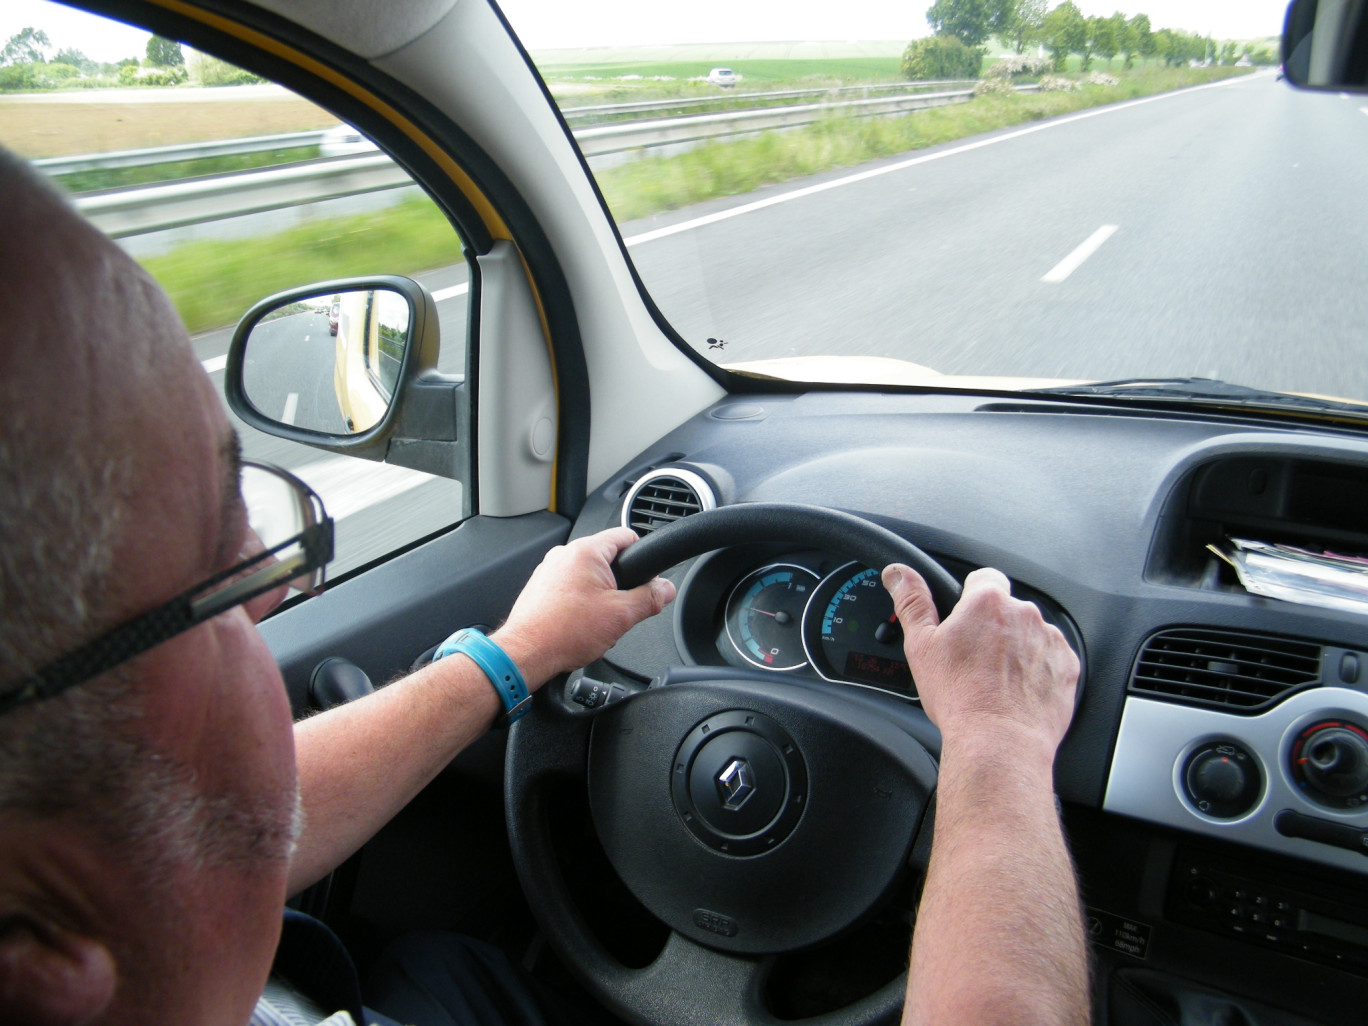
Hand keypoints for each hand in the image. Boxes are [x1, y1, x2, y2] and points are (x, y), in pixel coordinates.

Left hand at [494, 528, 674, 687]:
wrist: (526, 654)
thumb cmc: (563, 632)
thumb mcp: (621, 615)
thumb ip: (650, 598)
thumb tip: (665, 589)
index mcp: (585, 552)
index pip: (626, 536)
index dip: (643, 555)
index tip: (648, 574)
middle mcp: (564, 555)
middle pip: (607, 559)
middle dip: (620, 584)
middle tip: (620, 609)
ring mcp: (549, 570)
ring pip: (589, 577)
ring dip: (600, 596)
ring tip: (596, 622)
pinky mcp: (541, 587)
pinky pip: (571, 588)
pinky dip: (580, 604)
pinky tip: (579, 625)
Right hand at [882, 565, 1078, 759]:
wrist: (999, 742)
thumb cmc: (961, 698)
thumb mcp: (921, 646)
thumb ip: (912, 602)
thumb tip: (899, 574)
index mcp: (987, 602)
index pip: (984, 578)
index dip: (972, 597)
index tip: (966, 620)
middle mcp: (1024, 614)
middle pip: (1007, 609)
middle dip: (993, 627)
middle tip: (975, 659)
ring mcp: (1049, 640)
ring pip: (1029, 634)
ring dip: (1017, 648)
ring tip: (997, 680)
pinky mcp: (1067, 666)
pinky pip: (1050, 658)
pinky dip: (1037, 670)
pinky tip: (1017, 690)